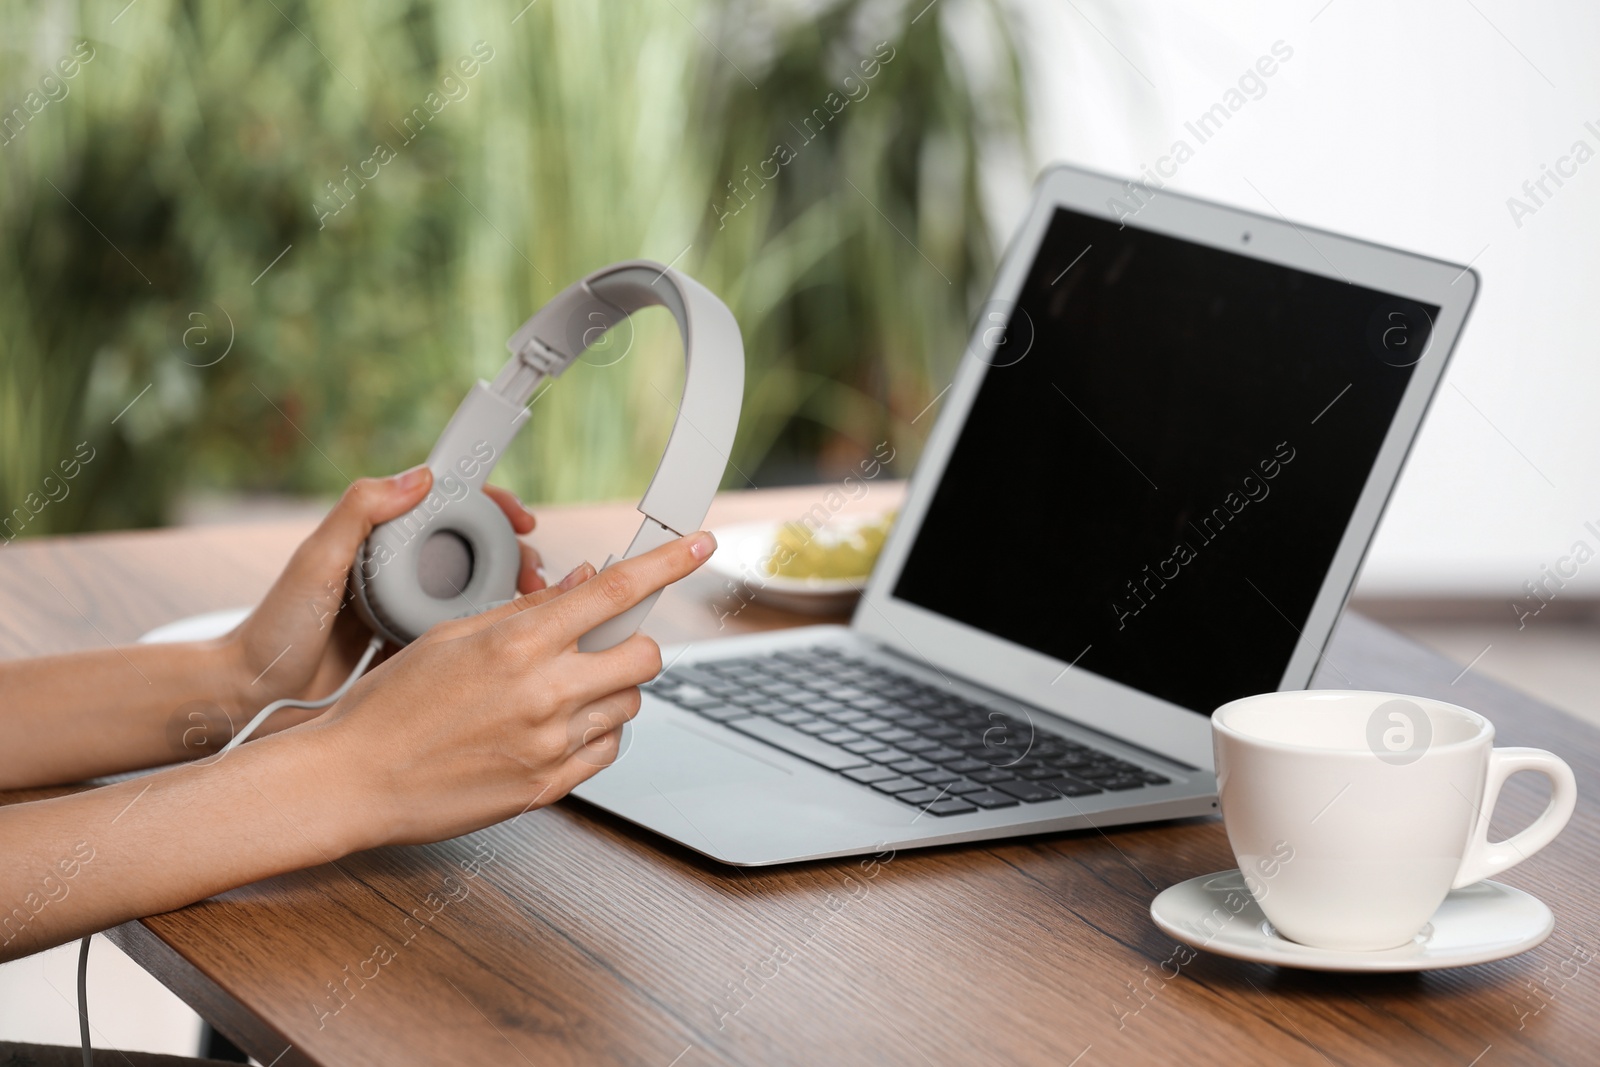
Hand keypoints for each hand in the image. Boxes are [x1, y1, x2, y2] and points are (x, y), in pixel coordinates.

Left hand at [218, 466, 545, 732]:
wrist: (257, 696)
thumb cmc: (275, 630)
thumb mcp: (315, 561)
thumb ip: (358, 511)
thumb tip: (418, 476)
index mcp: (379, 538)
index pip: (447, 505)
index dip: (490, 504)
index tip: (519, 516)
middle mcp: (398, 568)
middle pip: (473, 547)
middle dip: (513, 551)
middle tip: (535, 570)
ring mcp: (407, 607)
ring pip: (475, 588)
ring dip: (509, 590)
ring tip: (532, 603)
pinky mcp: (412, 646)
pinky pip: (460, 631)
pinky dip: (491, 628)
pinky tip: (510, 637)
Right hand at [307, 529, 715, 847]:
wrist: (353, 780)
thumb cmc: (390, 704)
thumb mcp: (450, 636)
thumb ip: (526, 610)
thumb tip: (583, 583)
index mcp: (518, 643)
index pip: (615, 591)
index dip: (667, 564)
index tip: (699, 545)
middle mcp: (545, 692)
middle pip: (644, 656)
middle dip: (632, 644)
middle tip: (597, 647)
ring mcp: (551, 744)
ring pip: (630, 705)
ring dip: (610, 691)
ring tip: (556, 693)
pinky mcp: (549, 786)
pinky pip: (608, 750)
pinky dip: (596, 733)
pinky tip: (554, 728)